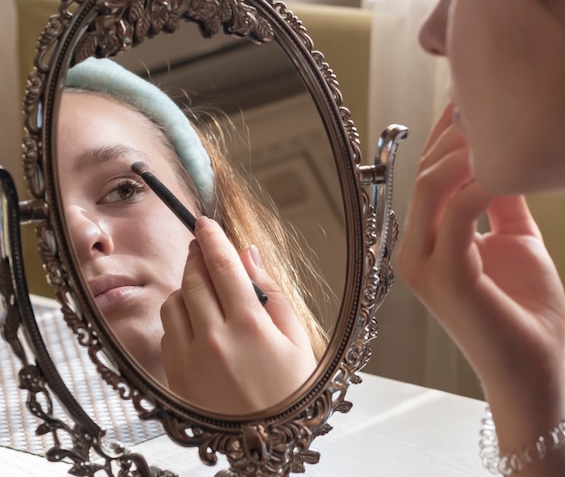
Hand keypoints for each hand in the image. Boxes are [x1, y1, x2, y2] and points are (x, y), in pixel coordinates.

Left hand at [160, 216, 316, 414]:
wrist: (268, 444)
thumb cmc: (291, 389)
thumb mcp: (297, 337)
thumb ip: (271, 291)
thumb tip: (249, 254)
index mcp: (250, 325)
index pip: (223, 265)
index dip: (212, 237)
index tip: (204, 221)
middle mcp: (214, 339)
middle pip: (194, 277)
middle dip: (196, 254)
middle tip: (202, 244)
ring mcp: (189, 359)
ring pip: (174, 301)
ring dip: (186, 284)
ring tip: (205, 288)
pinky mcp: (175, 376)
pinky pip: (166, 330)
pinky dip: (177, 315)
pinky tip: (196, 320)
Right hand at [397, 104, 564, 472]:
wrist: (532, 372)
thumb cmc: (523, 311)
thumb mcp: (515, 241)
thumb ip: (503, 202)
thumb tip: (504, 157)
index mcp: (426, 242)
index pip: (427, 176)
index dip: (445, 136)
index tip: (467, 101)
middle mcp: (415, 251)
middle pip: (424, 174)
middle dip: (453, 134)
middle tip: (481, 100)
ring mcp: (423, 265)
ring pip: (431, 187)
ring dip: (464, 151)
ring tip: (494, 124)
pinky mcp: (445, 278)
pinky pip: (456, 214)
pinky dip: (479, 183)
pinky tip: (504, 166)